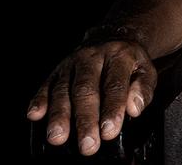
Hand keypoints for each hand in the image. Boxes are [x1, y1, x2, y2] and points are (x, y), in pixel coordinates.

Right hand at [25, 37, 157, 155]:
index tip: (109, 132)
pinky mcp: (56, 70)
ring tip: (58, 137)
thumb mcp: (146, 71)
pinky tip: (34, 115)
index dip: (112, 110)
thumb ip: (143, 90)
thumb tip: (134, 108)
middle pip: (86, 90)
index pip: (114, 85)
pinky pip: (45, 84)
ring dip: (59, 115)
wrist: (112, 38)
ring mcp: (72, 64)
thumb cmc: (129, 63)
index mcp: (118, 57)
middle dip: (85, 119)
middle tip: (87, 144)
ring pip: (63, 89)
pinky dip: (38, 100)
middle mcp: (92, 58)